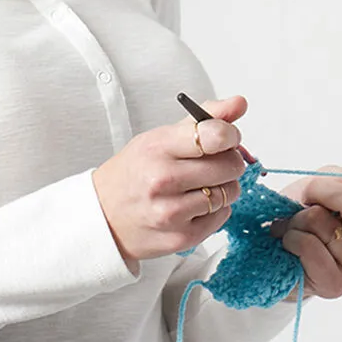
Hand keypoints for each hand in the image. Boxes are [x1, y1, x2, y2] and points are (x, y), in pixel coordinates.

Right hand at [92, 95, 249, 273]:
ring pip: (229, 193)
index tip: (226, 139)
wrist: (103, 219)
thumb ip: (202, 119)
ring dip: (224, 188)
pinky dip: (216, 210)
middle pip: (229, 165)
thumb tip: (239, 104)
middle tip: (215, 165)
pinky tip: (195, 206)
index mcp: (157, 149)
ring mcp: (171, 213)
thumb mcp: (159, 139)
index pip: (216, 135)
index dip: (230, 136)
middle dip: (229, 162)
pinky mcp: (180, 238)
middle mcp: (162, 181)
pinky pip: (222, 217)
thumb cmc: (134, 175)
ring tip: (202, 187)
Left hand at [266, 144, 341, 299]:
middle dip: (322, 194)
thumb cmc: (298, 216)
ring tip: (294, 229)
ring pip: (328, 228)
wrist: (272, 251)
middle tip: (305, 201)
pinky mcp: (337, 285)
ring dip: (300, 223)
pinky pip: (313, 250)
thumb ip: (341, 178)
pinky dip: (293, 240)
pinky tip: (289, 243)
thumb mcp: (317, 187)